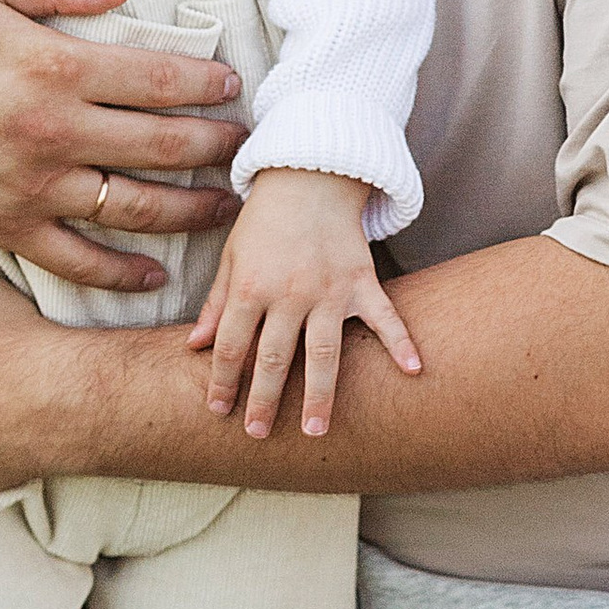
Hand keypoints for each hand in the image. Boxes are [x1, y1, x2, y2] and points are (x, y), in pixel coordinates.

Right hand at [0, 0, 245, 298]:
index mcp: (52, 68)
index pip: (156, 77)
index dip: (206, 82)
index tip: (232, 84)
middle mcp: (53, 133)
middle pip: (162, 146)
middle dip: (216, 146)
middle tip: (247, 144)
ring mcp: (35, 189)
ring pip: (137, 207)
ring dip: (193, 210)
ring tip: (228, 205)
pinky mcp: (13, 230)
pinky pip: (81, 261)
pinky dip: (124, 273)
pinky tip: (159, 273)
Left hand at [188, 169, 422, 440]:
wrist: (310, 174)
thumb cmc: (266, 219)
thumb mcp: (232, 257)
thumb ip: (217, 304)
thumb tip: (194, 346)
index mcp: (251, 287)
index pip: (232, 346)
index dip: (222, 381)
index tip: (218, 411)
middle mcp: (289, 293)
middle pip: (274, 358)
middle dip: (264, 400)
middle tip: (258, 435)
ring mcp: (329, 290)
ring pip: (323, 351)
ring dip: (319, 394)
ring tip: (315, 430)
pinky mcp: (362, 281)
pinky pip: (384, 317)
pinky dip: (401, 343)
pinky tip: (414, 372)